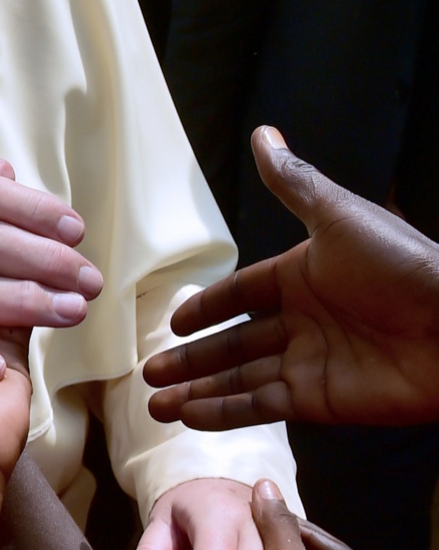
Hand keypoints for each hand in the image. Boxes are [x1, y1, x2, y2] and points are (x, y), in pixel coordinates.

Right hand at [145, 126, 438, 429]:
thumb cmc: (402, 266)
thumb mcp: (340, 217)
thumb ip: (294, 184)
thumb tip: (263, 134)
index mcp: (301, 277)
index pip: (240, 295)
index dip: (205, 309)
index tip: (172, 323)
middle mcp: (300, 322)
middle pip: (232, 344)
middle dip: (189, 360)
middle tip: (148, 373)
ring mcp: (307, 364)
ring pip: (238, 379)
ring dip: (196, 390)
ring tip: (155, 404)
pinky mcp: (318, 401)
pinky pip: (260, 406)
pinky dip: (224, 412)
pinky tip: (190, 415)